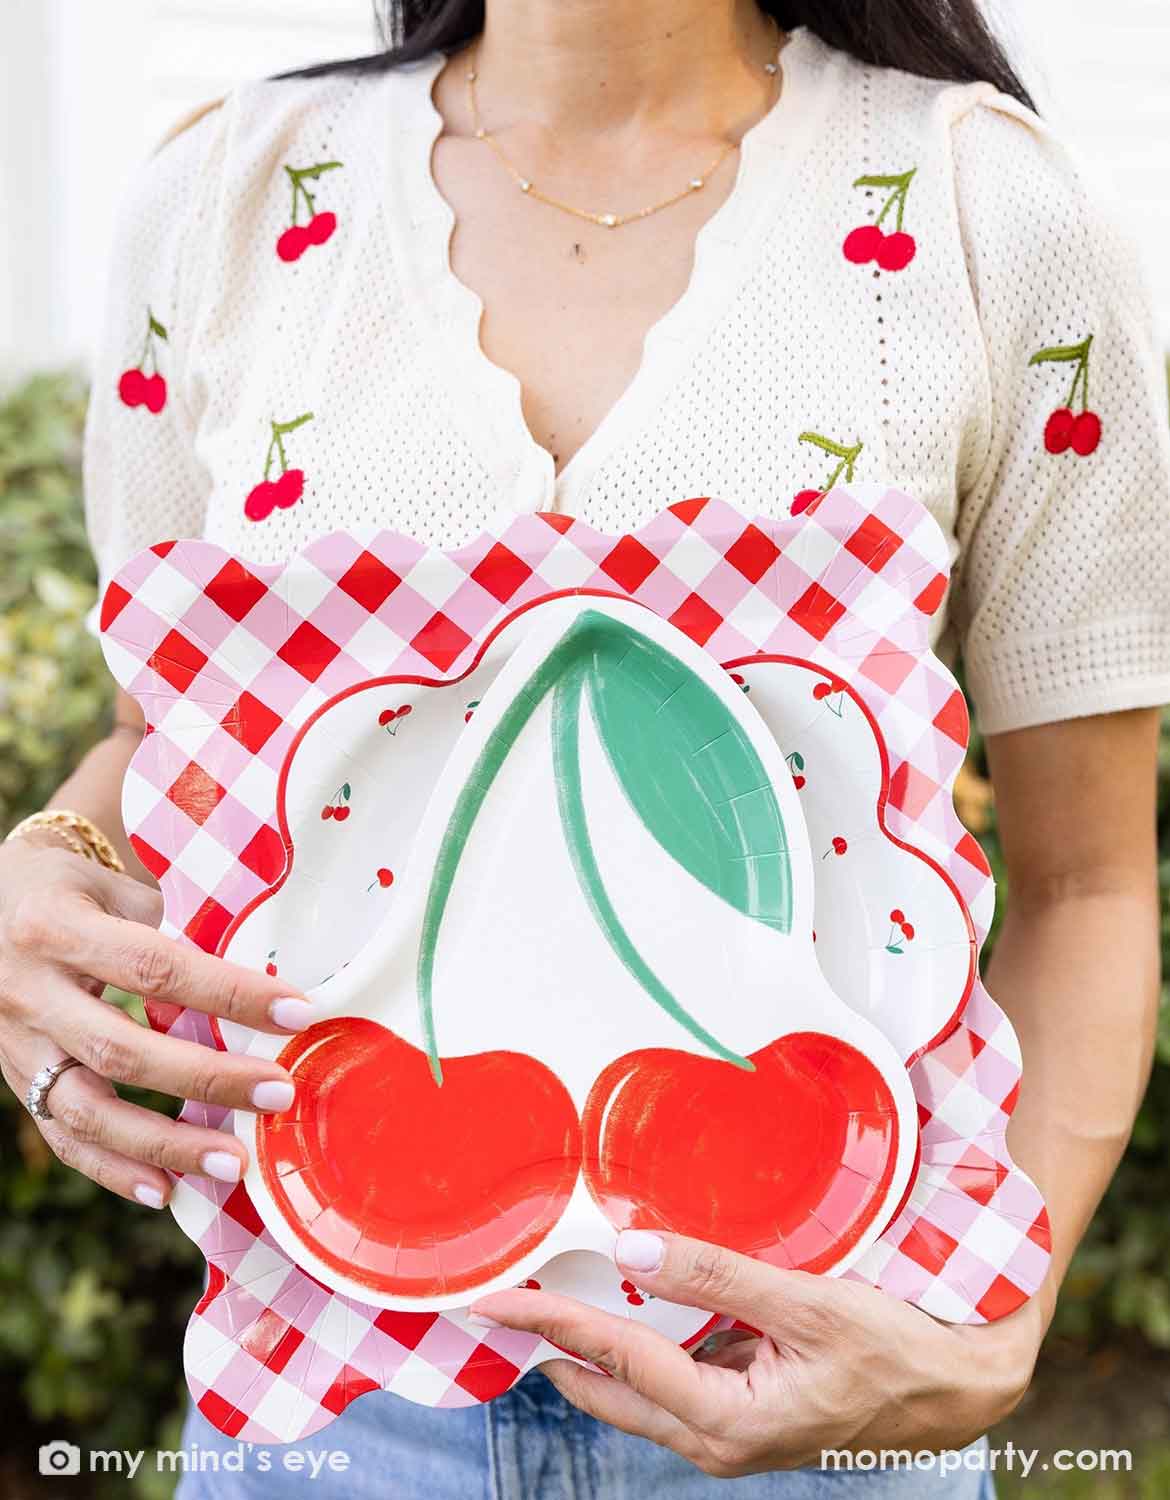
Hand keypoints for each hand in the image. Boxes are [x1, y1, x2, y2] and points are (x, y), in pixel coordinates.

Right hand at [0, 838, 316, 1208]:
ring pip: (88, 1111)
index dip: (229, 994)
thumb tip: (268, 971)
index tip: (297, 1013)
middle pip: (123, 1050)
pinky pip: (64, 1137)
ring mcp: (15, 1047)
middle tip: (279, 1093)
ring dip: (166, 1144)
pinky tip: (165, 1190)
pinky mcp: (18, 1084)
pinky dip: (114, 1170)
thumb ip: (178, 926)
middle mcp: (27, 992)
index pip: (155, 968)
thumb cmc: (72, 891)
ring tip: (235, 1163)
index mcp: (57, 928)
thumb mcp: (115, 888)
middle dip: (209, 1079)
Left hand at [468, 1230, 1042, 1476]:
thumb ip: (718, 1276)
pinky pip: (669, 1378)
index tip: (499, 1298)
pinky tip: (625, 1306)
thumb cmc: (897, 1351)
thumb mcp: (809, 1304)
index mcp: (725, 1422)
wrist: (960, 1390)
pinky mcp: (742, 1410)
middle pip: (608, 1388)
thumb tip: (634, 1246)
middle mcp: (715, 1438)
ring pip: (634, 1388)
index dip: (552, 1322)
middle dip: (552, 1344)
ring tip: (545, 1296)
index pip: (616, 1360)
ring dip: (590, 1346)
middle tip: (502, 1300)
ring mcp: (727, 1429)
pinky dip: (635, 1345)